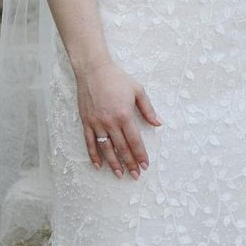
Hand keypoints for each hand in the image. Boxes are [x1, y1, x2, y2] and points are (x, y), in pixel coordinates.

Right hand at [76, 61, 160, 176]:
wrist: (93, 70)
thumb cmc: (117, 78)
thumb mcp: (138, 90)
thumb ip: (148, 109)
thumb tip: (158, 124)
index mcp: (125, 115)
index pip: (135, 141)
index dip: (140, 155)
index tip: (145, 165)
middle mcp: (110, 122)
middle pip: (121, 148)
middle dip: (129, 163)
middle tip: (135, 175)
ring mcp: (97, 123)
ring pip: (106, 148)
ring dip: (113, 163)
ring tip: (119, 174)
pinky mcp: (86, 122)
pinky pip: (90, 143)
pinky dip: (94, 155)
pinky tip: (99, 166)